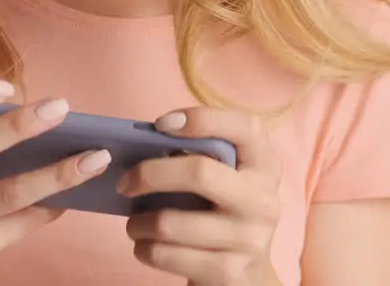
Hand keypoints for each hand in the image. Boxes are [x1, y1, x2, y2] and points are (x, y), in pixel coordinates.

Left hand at [117, 107, 283, 285]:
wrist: (247, 275)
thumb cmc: (223, 212)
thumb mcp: (226, 178)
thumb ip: (202, 154)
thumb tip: (144, 143)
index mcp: (265, 165)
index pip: (244, 127)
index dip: (201, 119)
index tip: (161, 124)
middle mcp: (263, 200)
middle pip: (199, 173)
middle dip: (149, 174)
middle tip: (125, 183)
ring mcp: (249, 239)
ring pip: (170, 222)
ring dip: (138, 222)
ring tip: (134, 222)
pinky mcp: (228, 272)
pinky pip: (166, 254)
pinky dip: (144, 248)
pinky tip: (145, 245)